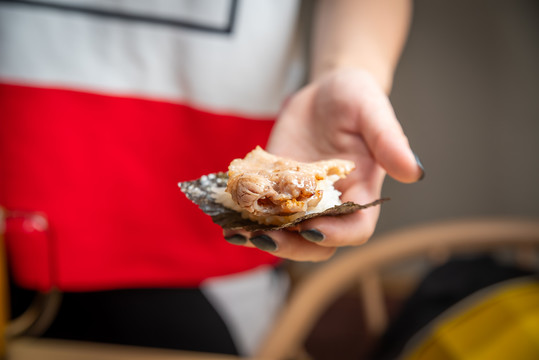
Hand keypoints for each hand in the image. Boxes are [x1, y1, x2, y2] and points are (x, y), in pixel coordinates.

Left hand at [223, 68, 422, 260]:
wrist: (324, 91)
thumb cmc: (356, 98)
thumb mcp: (373, 111)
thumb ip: (390, 140)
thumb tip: (414, 172)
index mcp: (362, 192)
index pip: (355, 228)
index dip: (336, 235)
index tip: (312, 227)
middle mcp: (331, 203)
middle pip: (316, 241)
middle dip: (291, 245)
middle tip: (265, 238)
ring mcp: (301, 199)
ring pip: (286, 232)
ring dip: (263, 237)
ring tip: (237, 233)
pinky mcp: (276, 187)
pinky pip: (262, 211)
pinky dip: (245, 217)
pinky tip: (226, 216)